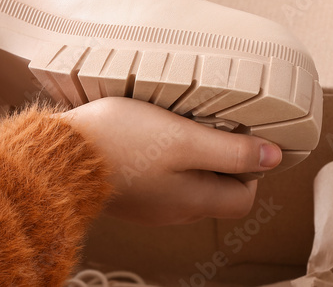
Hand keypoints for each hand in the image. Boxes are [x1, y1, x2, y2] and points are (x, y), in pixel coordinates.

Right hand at [60, 97, 282, 225]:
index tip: (236, 134)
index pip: (244, 197)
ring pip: (188, 182)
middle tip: (207, 122)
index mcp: (194, 200)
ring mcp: (150, 204)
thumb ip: (230, 150)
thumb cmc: (120, 144)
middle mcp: (175, 209)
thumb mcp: (183, 139)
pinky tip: (149, 133)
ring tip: (176, 123)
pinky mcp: (129, 191)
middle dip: (220, 157)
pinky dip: (164, 157)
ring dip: (190, 155)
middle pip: (217, 189)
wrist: (59, 156)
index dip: (250, 166)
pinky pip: (160, 178)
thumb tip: (273, 159)